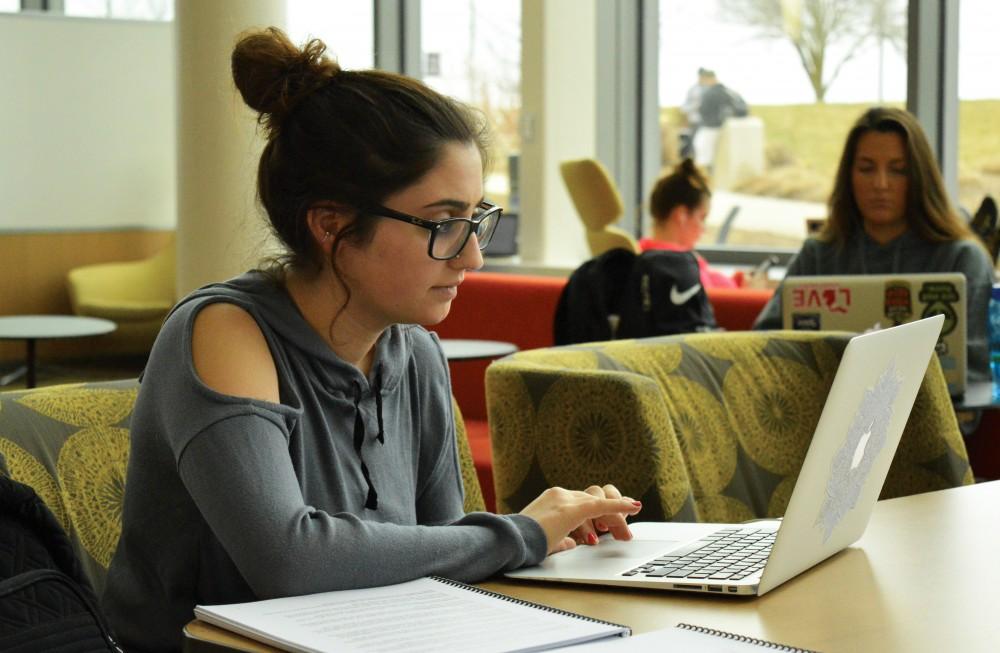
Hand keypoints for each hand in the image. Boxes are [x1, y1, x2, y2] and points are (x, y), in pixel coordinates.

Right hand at [519, 485, 640, 554]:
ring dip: (615, 518)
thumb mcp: (546, 541)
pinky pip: (601, 505)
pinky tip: (633, 506)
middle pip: (593, 502)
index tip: (611, 522)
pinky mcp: (572, 508)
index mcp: (552, 500)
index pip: (582, 503)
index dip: (599, 512)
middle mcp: (560, 494)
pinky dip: (619, 506)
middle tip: (622, 534)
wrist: (513, 542)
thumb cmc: (525, 544)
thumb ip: (561, 539)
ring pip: (598, 504)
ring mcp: (565, 499)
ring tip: (625, 534)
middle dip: (611, 517)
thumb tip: (571, 544)